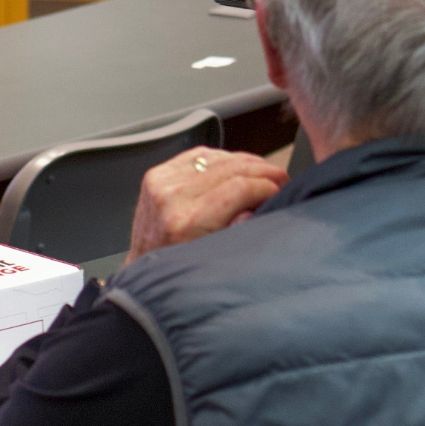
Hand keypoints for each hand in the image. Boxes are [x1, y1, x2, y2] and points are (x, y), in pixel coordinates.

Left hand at [125, 146, 288, 263]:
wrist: (144, 267)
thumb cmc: (180, 271)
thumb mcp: (218, 261)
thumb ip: (241, 230)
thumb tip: (261, 203)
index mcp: (188, 222)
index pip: (239, 187)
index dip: (266, 185)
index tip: (280, 190)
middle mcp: (171, 197)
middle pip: (230, 168)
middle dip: (262, 170)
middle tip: (280, 177)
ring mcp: (161, 183)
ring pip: (216, 157)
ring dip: (244, 162)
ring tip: (262, 172)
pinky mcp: (157, 175)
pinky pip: (198, 155)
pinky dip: (221, 158)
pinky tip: (235, 165)